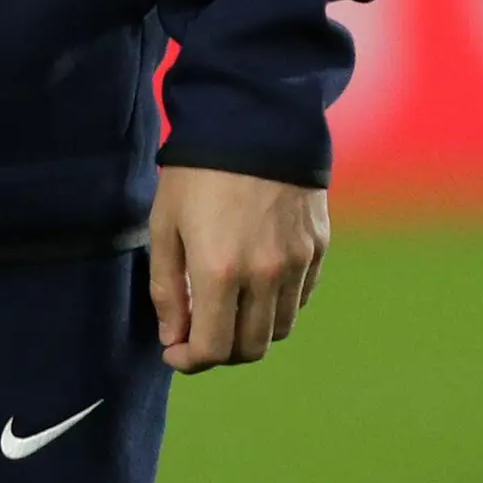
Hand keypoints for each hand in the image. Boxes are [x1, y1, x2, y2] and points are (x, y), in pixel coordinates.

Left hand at [146, 165, 327, 371]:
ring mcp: (297, 263)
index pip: (214, 348)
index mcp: (220, 270)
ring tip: (225, 311)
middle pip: (250, 348)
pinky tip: (253, 286)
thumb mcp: (164, 224)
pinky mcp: (318, 249)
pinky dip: (276, 306)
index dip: (191, 361)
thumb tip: (173, 338)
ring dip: (249, 333)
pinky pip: (300, 299)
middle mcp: (265, 275)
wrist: (254, 120)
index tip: (175, 354)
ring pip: (278, 330)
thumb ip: (166, 289)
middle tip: (198, 337)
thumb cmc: (196, 172)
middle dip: (220, 353)